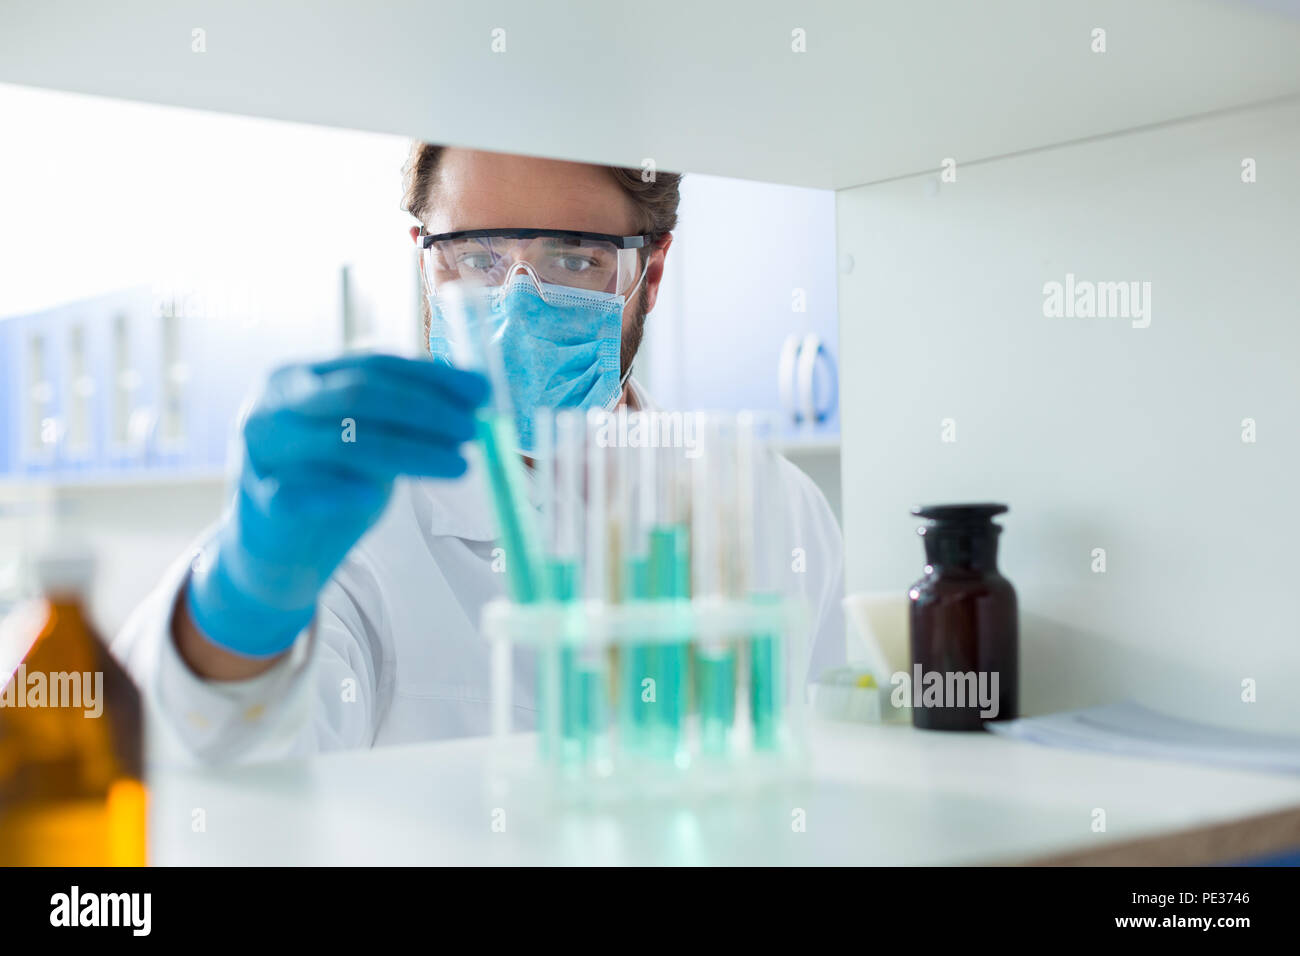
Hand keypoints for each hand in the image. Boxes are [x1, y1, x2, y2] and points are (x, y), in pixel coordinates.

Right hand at [185, 353, 487, 657]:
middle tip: (471, 429)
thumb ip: (405, 415)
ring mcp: (262, 451)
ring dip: (409, 452)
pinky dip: (340, 492)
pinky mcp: (258, 500)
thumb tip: (477, 394)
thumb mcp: (368, 440)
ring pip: (341, 442)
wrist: (275, 550)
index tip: (481, 392)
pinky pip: (301, 493)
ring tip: (459, 465)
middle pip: (357, 396)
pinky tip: (373, 498)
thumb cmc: (328, 483)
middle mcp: (274, 404)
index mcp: (301, 377)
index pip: (373, 364)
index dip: (431, 376)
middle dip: (424, 410)